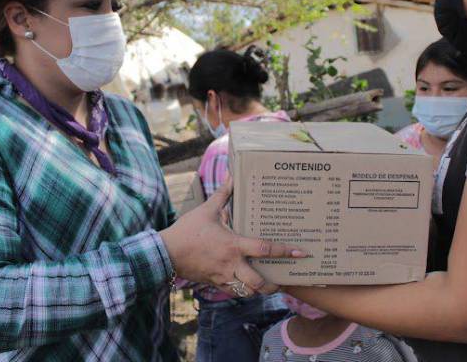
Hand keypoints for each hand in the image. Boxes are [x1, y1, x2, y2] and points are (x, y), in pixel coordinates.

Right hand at [160, 178, 305, 296]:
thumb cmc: (188, 230)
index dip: (284, 251)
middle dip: (273, 285)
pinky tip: (246, 286)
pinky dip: (242, 291)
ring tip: (267, 285)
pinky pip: (233, 293)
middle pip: (259, 282)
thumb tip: (232, 174)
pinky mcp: (215, 283)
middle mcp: (231, 264)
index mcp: (233, 245)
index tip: (301, 253)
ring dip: (259, 290)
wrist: (166, 253)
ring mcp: (223, 276)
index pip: (265, 249)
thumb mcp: (207, 210)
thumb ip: (223, 194)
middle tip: (282, 281)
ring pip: (247, 292)